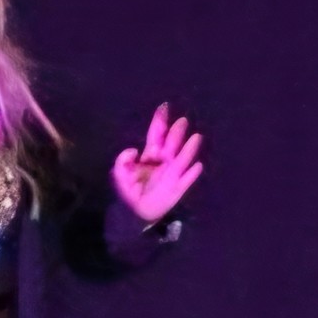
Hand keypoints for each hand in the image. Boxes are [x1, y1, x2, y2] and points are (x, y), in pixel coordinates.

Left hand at [113, 104, 206, 223]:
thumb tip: (134, 150)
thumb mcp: (120, 174)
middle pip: (172, 143)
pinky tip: (197, 166)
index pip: (156, 134)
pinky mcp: (178, 188)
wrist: (136, 211)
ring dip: (189, 148)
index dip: (160, 121)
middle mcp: (164, 161)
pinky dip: (192, 173)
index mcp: (150, 155)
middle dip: (176, 131)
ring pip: (183, 158)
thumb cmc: (129, 190)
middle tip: (182, 121)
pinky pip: (187, 179)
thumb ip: (122, 160)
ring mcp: (173, 173)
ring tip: (196, 136)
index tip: (164, 107)